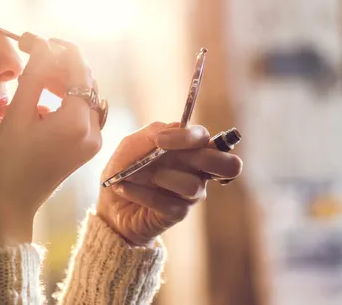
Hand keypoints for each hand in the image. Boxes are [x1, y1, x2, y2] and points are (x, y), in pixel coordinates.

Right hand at [0, 37, 102, 244]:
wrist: (9, 204)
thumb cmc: (6, 162)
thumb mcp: (17, 113)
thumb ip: (35, 75)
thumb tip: (43, 45)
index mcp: (76, 122)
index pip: (78, 70)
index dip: (60, 50)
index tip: (39, 39)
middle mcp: (92, 131)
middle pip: (86, 82)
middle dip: (63, 64)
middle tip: (34, 53)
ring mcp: (93, 141)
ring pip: (86, 96)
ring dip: (65, 81)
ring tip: (37, 75)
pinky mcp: (87, 147)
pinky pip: (83, 112)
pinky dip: (67, 99)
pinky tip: (43, 99)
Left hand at [96, 122, 242, 246]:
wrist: (111, 203)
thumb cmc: (126, 167)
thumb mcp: (133, 143)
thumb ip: (155, 131)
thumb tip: (177, 128)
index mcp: (190, 148)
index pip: (206, 138)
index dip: (190, 137)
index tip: (160, 140)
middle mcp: (197, 170)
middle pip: (230, 166)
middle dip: (208, 159)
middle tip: (171, 157)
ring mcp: (191, 194)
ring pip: (193, 185)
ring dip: (161, 177)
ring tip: (136, 175)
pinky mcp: (178, 213)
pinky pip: (168, 204)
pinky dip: (142, 194)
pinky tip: (124, 188)